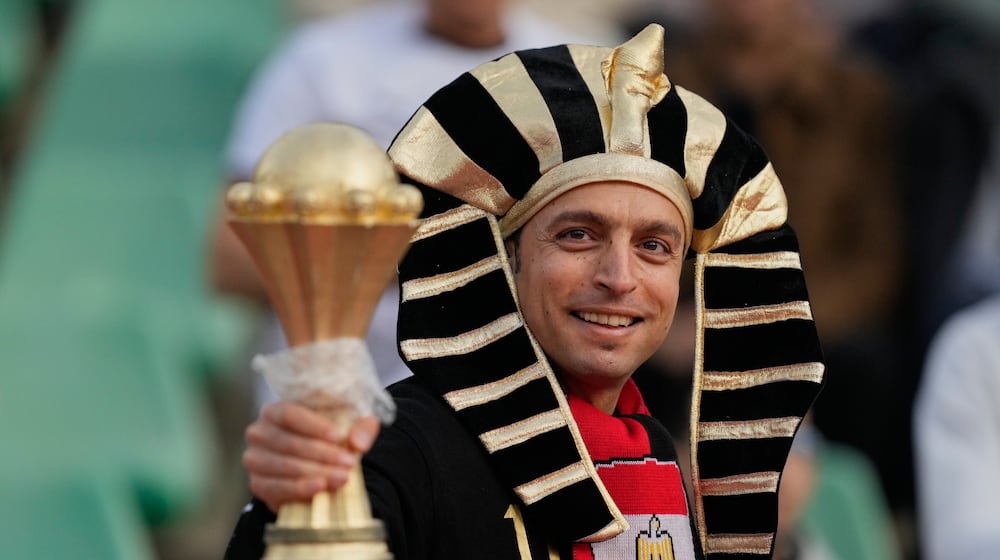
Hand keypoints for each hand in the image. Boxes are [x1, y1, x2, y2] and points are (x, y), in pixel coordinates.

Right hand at [242, 401, 380, 511]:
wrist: (316, 462)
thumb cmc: (329, 435)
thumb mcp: (350, 423)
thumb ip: (362, 426)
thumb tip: (358, 443)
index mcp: (275, 410)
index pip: (289, 414)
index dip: (314, 426)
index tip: (338, 437)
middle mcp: (259, 432)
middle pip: (289, 443)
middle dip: (322, 455)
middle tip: (348, 463)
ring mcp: (254, 459)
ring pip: (284, 466)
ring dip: (315, 473)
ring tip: (341, 477)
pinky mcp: (257, 484)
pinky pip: (275, 488)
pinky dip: (299, 489)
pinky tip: (319, 488)